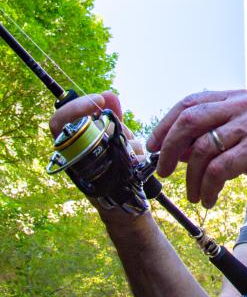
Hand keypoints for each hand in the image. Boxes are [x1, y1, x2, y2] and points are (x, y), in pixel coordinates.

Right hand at [49, 91, 147, 227]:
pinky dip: (136, 157)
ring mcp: (83, 174)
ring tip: (135, 152)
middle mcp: (73, 159)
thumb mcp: (115, 138)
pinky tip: (139, 162)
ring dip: (128, 144)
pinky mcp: (99, 187)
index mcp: (73, 145)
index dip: (75, 108)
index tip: (100, 100)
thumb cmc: (116, 167)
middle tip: (127, 134)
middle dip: (115, 128)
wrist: (126, 203)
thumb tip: (108, 93)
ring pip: (106, 147)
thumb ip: (112, 117)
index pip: (58, 122)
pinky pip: (120, 164)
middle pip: (87, 133)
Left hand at [146, 90, 246, 207]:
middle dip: (167, 148)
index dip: (165, 124)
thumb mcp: (245, 136)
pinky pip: (219, 169)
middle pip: (190, 120)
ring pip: (201, 148)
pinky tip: (209, 199)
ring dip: (190, 177)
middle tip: (161, 171)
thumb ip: (213, 137)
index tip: (152, 146)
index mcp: (237, 97)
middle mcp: (243, 105)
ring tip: (195, 194)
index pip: (190, 102)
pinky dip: (208, 188)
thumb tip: (174, 149)